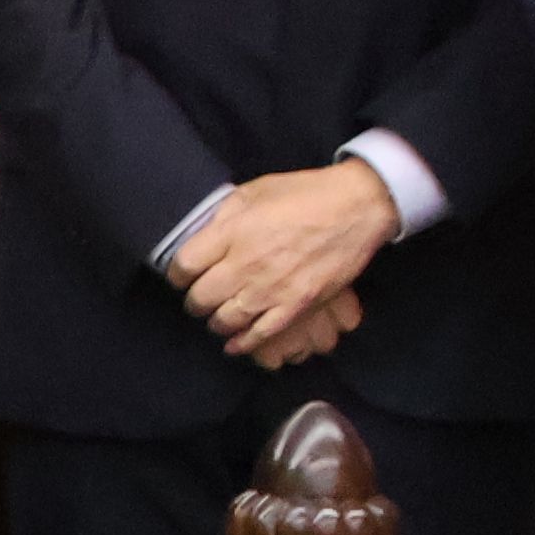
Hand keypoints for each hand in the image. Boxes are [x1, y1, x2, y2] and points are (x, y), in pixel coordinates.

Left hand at [171, 161, 401, 362]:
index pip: (184, 266)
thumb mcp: (254, 191)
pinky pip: (260, 335)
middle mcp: (246, 264)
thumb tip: (200, 234)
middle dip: (194, 301)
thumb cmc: (305, 194)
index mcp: (233, 233)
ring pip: (225, 321)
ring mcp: (271, 289)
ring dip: (215, 321)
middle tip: (199, 298)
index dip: (178, 274)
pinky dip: (242, 343)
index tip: (183, 275)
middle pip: (200, 298)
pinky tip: (234, 343)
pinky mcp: (296, 306)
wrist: (356, 208)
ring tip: (217, 316)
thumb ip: (223, 216)